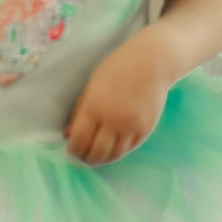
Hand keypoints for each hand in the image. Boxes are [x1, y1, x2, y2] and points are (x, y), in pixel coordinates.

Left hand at [67, 41, 171, 164]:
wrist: (152, 62)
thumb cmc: (117, 68)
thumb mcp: (92, 86)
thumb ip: (80, 111)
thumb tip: (69, 134)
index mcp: (94, 107)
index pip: (79, 141)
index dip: (73, 149)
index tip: (71, 149)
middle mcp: (113, 120)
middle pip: (96, 153)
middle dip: (86, 158)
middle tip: (83, 156)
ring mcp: (131, 126)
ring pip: (114, 155)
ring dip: (103, 159)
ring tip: (97, 156)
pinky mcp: (146, 129)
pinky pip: (129, 148)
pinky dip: (119, 151)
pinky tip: (113, 147)